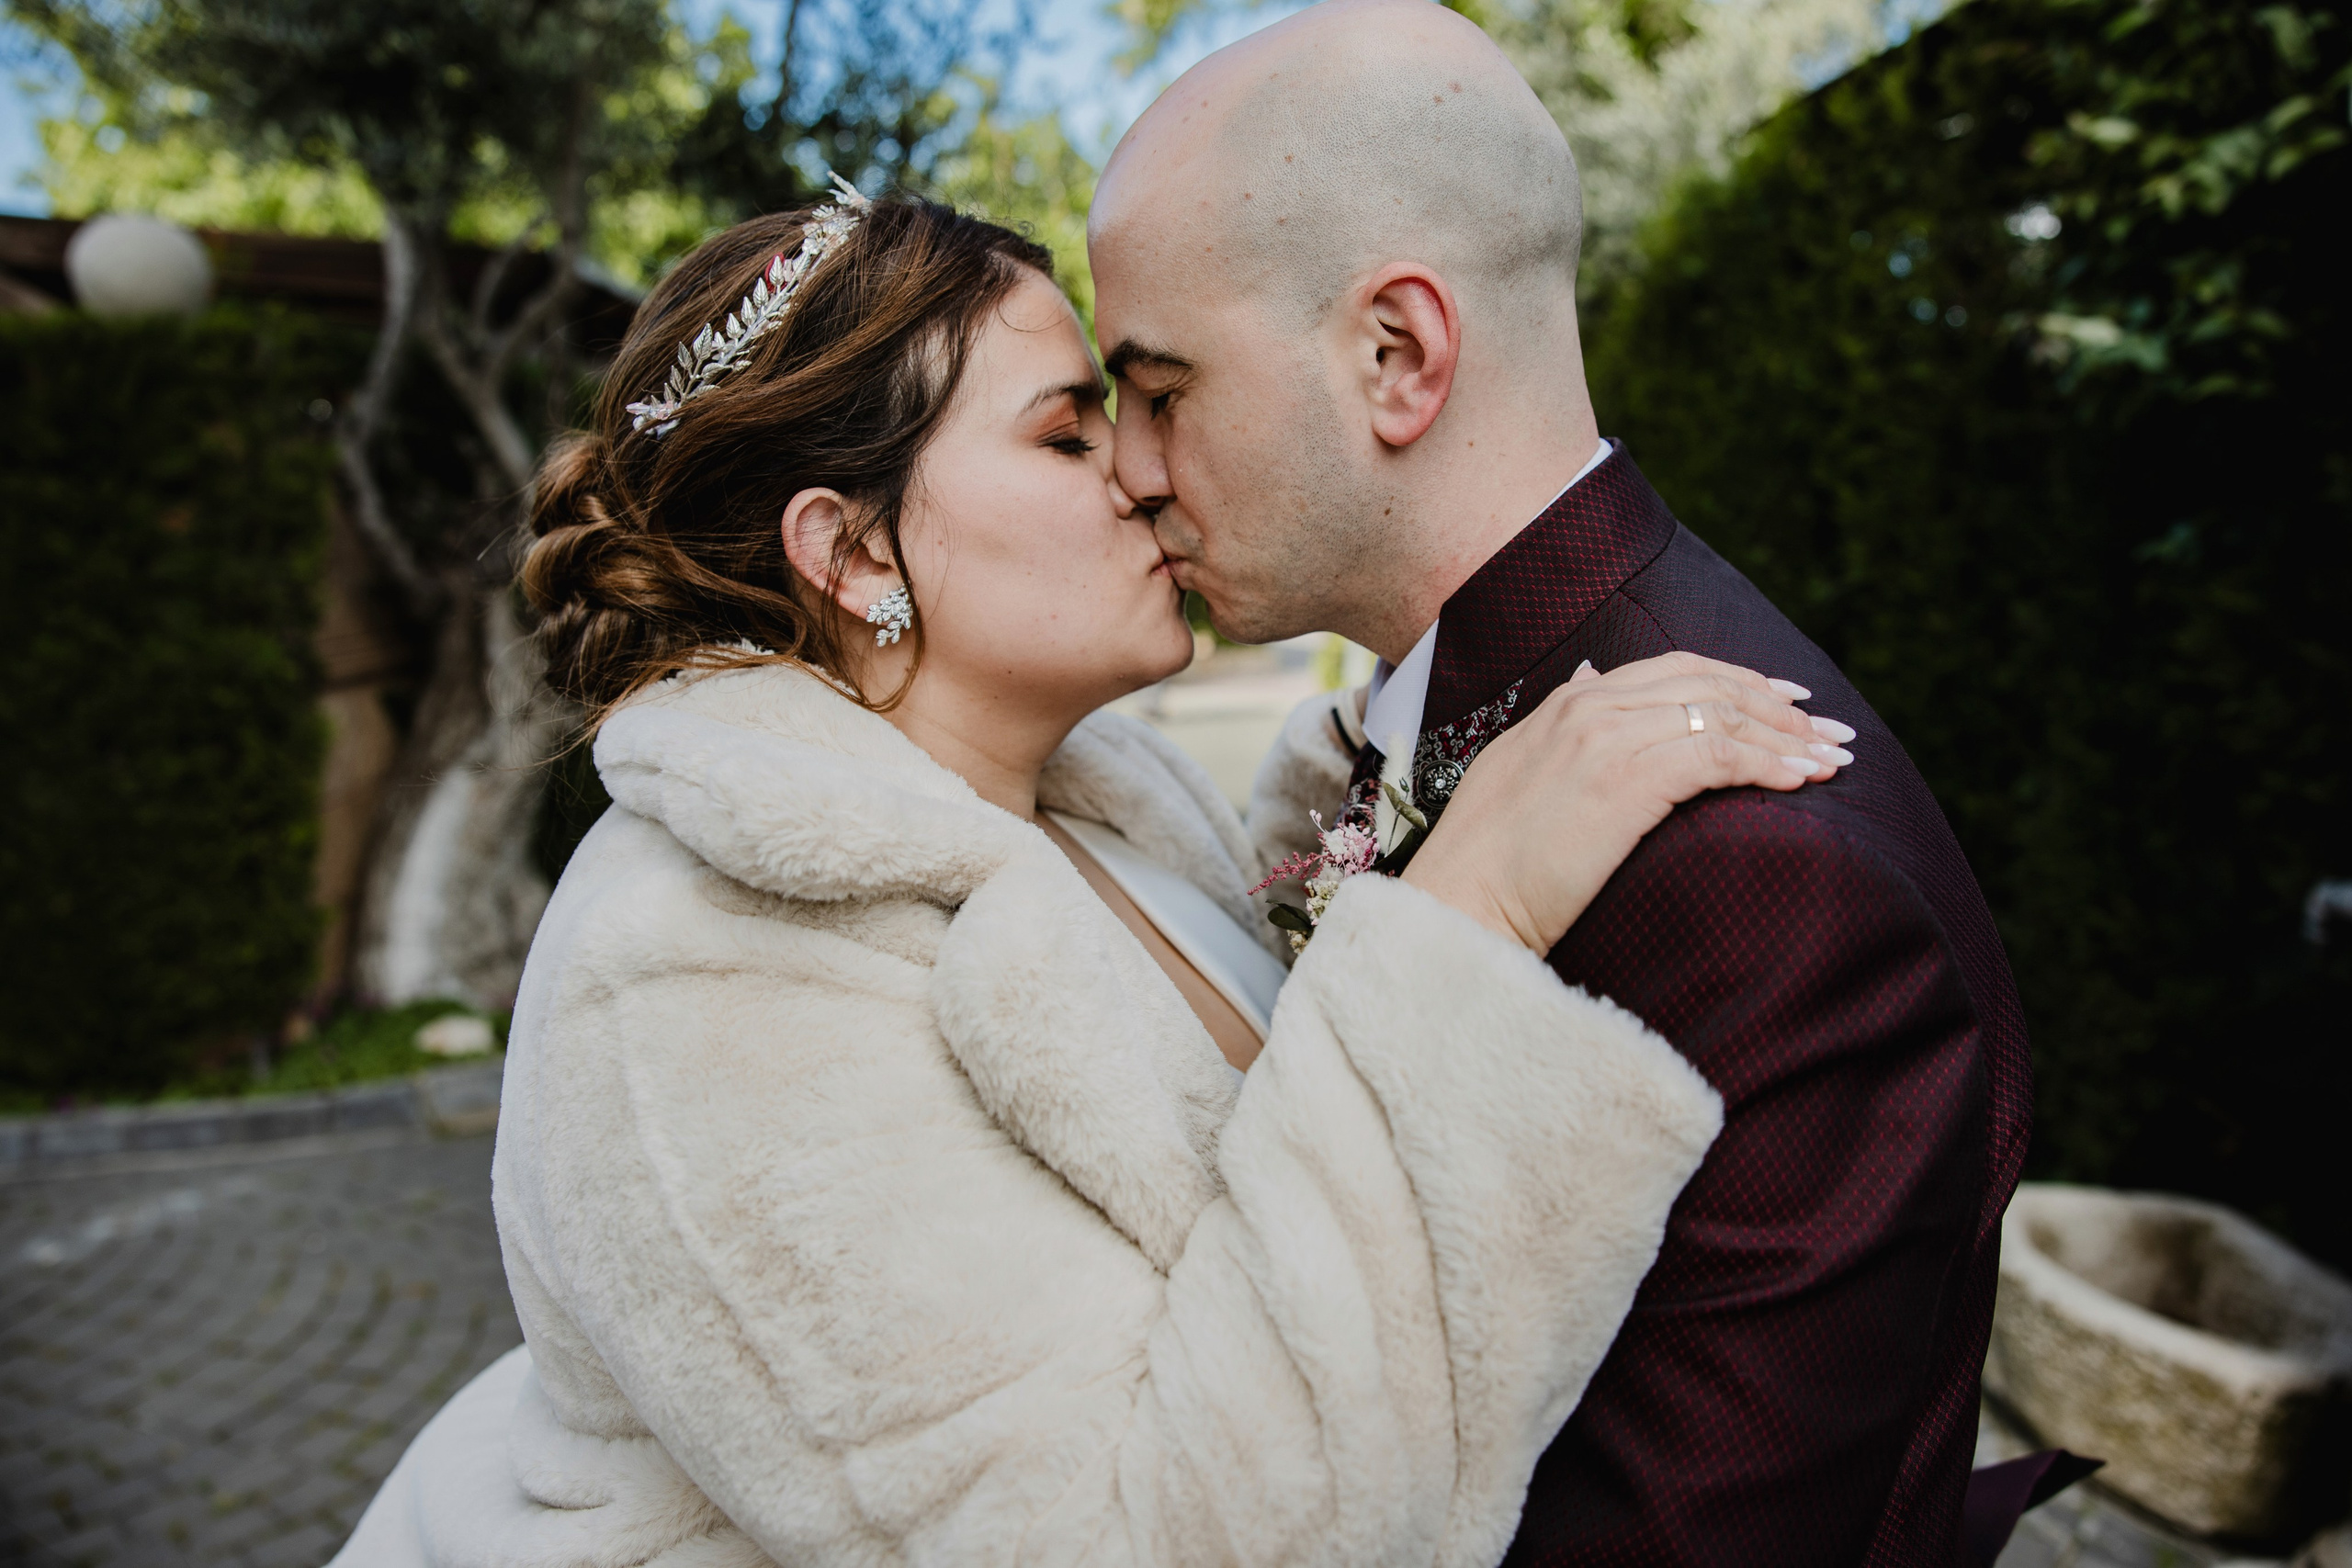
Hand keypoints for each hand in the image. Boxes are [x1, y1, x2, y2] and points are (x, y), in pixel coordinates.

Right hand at [1400, 653, 1855, 952]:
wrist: (1458, 905)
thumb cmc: (1487, 864)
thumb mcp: (1516, 771)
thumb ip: (1558, 726)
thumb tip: (1587, 677)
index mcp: (1565, 703)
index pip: (1673, 670)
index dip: (1738, 681)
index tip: (1785, 703)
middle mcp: (1588, 707)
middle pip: (1708, 684)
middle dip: (1777, 705)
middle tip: (1829, 730)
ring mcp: (1606, 739)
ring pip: (1722, 717)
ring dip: (1787, 739)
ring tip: (1833, 759)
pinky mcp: (1627, 781)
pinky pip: (1719, 756)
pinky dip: (1769, 765)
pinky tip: (1802, 782)